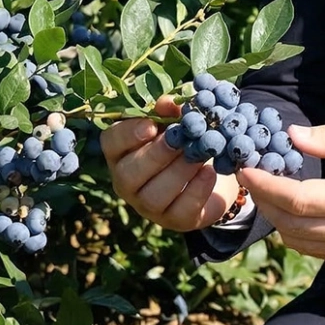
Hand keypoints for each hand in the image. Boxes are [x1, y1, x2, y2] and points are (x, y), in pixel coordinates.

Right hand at [101, 96, 242, 231]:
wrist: (213, 171)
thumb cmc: (185, 139)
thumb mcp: (177, 120)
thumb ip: (170, 111)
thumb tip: (167, 104)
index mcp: (122, 152)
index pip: (111, 143)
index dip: (127, 134)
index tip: (150, 126)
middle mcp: (128, 181)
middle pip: (129, 173)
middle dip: (155, 155)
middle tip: (179, 139)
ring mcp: (148, 205)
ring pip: (154, 195)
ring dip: (179, 172)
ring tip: (200, 154)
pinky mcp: (175, 220)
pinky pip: (182, 210)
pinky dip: (198, 190)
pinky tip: (210, 172)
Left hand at [237, 121, 324, 263]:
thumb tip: (291, 136)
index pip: (298, 200)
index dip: (265, 185)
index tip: (245, 167)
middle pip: (291, 225)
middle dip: (263, 200)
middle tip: (249, 175)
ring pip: (299, 242)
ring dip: (276, 218)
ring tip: (266, 190)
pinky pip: (317, 250)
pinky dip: (296, 231)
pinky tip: (292, 209)